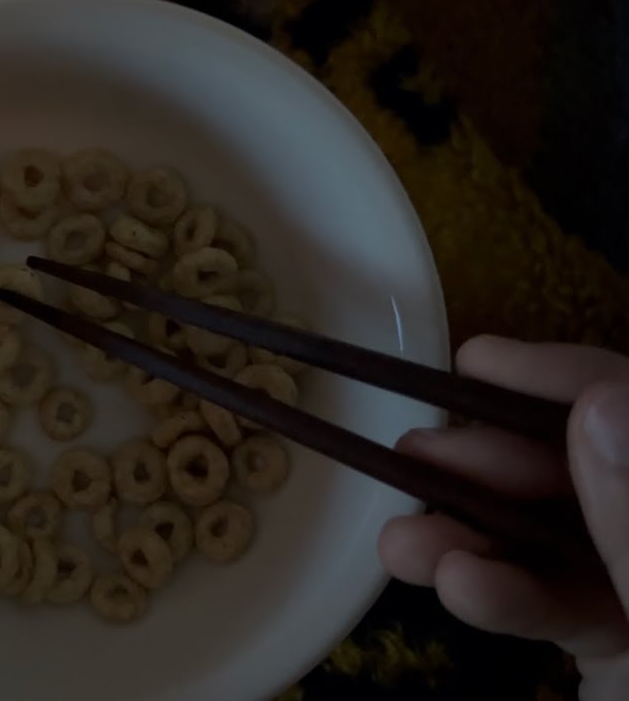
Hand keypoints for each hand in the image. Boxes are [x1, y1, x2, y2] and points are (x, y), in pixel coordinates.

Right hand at [378, 335, 628, 698]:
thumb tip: (603, 399)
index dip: (569, 377)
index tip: (476, 362)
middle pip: (596, 470)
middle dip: (499, 462)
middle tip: (414, 454)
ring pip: (563, 538)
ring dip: (473, 533)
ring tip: (399, 543)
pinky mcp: (619, 645)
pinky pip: (557, 602)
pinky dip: (496, 592)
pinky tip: (445, 584)